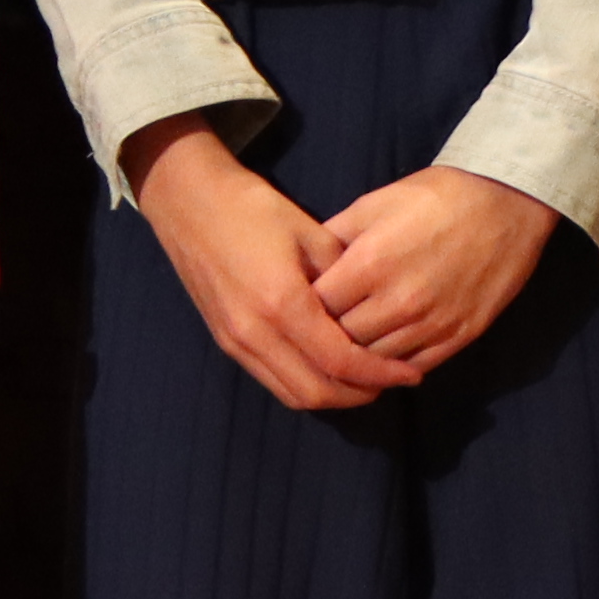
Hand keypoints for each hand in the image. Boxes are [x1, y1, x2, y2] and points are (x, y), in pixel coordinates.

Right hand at [129, 116, 415, 413]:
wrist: (188, 202)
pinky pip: (272, 380)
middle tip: (390, 380)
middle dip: (359, 394)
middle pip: (316, 392)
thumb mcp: (309, 232)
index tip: (410, 374)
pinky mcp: (226, 341)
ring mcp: (236, 342)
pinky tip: (326, 367)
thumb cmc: (251, 208)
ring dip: (332, 396)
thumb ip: (342, 277)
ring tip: (363, 380)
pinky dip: (305, 384)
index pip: (339, 361)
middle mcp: (255, 333)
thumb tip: (369, 309)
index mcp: (281, 303)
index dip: (380, 373)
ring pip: (291, 395)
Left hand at [302, 163, 561, 385]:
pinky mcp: (458, 337)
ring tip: (348, 347)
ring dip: (358, 356)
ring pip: (374, 362)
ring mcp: (431, 324)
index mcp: (369, 264)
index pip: (315, 307)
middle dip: (326, 335)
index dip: (303, 307)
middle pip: (340, 340)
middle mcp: (398, 302)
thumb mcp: (374, 203)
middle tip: (320, 329)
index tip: (301, 304)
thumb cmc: (435, 197)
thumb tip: (304, 266)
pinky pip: (413, 367)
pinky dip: (394, 367)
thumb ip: (334, 237)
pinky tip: (384, 357)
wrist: (506, 203)